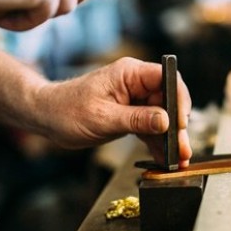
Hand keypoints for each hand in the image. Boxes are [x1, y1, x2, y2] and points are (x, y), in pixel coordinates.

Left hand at [30, 57, 192, 167]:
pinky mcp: (130, 113)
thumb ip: (137, 118)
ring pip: (162, 115)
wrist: (48, 116)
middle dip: (177, 124)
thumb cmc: (67, 110)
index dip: (179, 97)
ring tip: (177, 158)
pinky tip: (164, 156)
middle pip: (168, 99)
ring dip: (170, 137)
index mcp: (129, 73)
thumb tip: (166, 120)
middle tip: (182, 148)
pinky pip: (150, 125)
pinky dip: (157, 141)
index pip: (166, 77)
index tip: (182, 121)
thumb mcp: (103, 118)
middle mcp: (135, 82)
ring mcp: (134, 98)